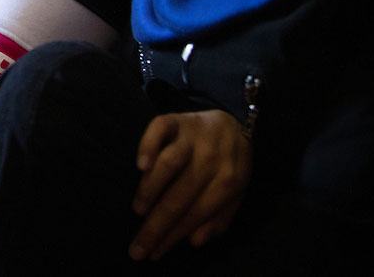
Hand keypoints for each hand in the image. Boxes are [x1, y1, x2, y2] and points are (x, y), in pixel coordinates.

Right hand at [128, 109, 252, 261]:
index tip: (153, 253)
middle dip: (156, 225)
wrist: (234, 122)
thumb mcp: (235, 195)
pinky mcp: (177, 119)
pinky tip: (140, 165)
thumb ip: (219, 219)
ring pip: (169, 164)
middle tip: (137, 246)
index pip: (196, 214)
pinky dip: (148, 145)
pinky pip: (159, 129)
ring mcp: (192, 137)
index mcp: (228, 182)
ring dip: (151, 189)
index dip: (173, 236)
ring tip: (139, 210)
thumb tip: (194, 241)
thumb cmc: (230, 165)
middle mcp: (211, 159)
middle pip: (179, 196)